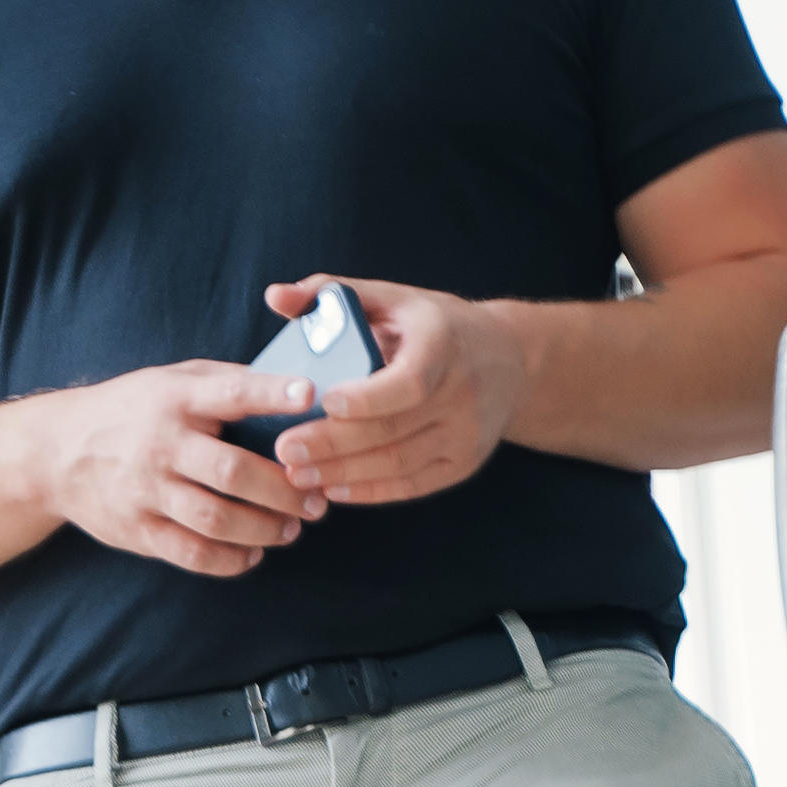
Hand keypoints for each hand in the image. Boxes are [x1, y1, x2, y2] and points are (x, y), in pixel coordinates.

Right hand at [40, 353, 321, 581]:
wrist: (56, 452)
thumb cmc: (131, 410)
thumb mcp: (172, 380)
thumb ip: (225, 383)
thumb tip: (293, 388)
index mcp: (175, 399)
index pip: (229, 393)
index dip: (271, 393)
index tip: (308, 394)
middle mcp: (161, 445)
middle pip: (232, 472)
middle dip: (284, 489)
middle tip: (316, 498)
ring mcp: (147, 491)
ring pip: (216, 520)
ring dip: (264, 529)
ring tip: (292, 528)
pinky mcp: (138, 530)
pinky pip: (192, 554)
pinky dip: (230, 560)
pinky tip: (253, 553)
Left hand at [260, 281, 520, 512]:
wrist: (511, 360)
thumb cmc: (434, 326)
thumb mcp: (393, 297)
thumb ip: (332, 294)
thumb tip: (275, 297)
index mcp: (443, 345)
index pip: (409, 382)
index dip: (367, 398)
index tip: (324, 402)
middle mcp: (461, 394)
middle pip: (393, 430)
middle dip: (334, 444)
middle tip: (285, 450)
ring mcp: (466, 435)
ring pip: (398, 464)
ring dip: (343, 473)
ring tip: (296, 474)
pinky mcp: (463, 465)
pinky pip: (411, 486)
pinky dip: (369, 491)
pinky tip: (331, 488)